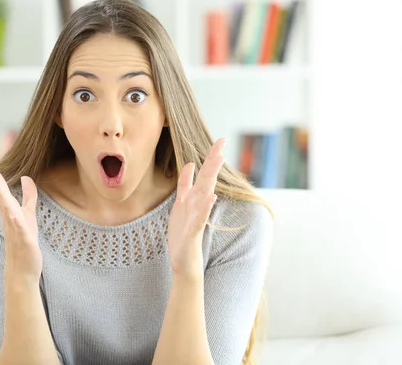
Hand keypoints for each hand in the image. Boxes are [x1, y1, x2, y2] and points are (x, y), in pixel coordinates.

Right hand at [0, 151, 41, 280]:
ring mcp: (14, 227)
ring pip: (6, 207)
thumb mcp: (29, 213)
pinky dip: (16, 220)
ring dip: (0, 193)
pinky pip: (19, 228)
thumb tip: (27, 177)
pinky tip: (13, 213)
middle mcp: (8, 215)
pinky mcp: (24, 239)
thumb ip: (29, 196)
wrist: (22, 269)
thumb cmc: (24, 240)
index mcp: (9, 207)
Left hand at [167, 138, 225, 279]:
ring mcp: (196, 217)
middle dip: (213, 159)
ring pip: (205, 193)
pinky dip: (205, 207)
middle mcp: (197, 204)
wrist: (183, 262)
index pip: (202, 173)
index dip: (209, 156)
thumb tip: (189, 164)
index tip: (220, 140)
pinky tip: (211, 197)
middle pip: (206, 178)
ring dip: (211, 177)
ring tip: (218, 160)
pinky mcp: (194, 232)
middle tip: (222, 141)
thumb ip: (185, 185)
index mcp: (192, 197)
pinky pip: (200, 217)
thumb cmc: (182, 233)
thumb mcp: (180, 204)